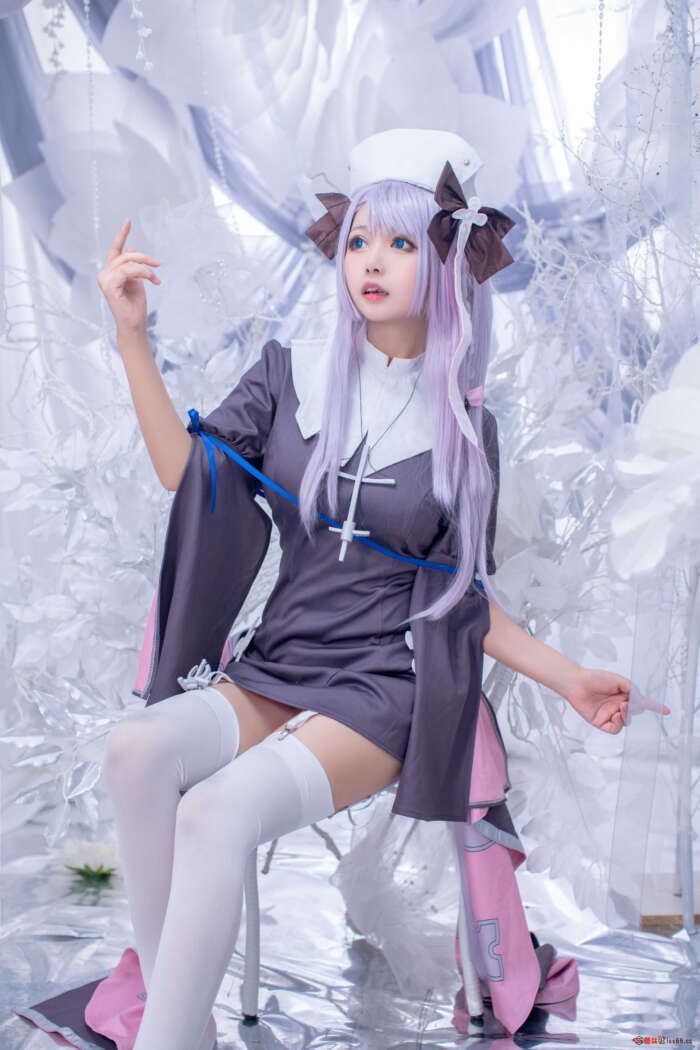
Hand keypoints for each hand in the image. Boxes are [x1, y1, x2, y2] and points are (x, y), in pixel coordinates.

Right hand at [96, 218, 160, 333]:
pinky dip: (140, 272)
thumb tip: (131, 250)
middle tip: (158, 264)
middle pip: (125, 255)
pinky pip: (126, 271)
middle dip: (144, 257)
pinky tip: (150, 278)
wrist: (134, 324)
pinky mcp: (108, 286)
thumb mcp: (137, 281)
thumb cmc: (135, 305)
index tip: (128, 221)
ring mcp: (104, 279)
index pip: (116, 250)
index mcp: (111, 272)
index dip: (122, 235)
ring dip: (144, 267)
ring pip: (126, 262)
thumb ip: (133, 267)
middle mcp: (105, 274)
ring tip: (154, 277)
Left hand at [564, 667, 669, 732]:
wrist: (577, 683)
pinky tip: (614, 714)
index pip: (641, 702)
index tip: (667, 711)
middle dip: (635, 709)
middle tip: (628, 702)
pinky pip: (615, 729)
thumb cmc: (595, 678)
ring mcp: (610, 715)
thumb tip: (641, 700)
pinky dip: (618, 723)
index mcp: (624, 695)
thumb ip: (631, 689)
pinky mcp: (601, 723)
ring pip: (626, 722)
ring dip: (627, 715)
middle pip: (635, 713)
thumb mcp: (618, 680)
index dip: (654, 707)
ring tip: (620, 707)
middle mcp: (618, 706)